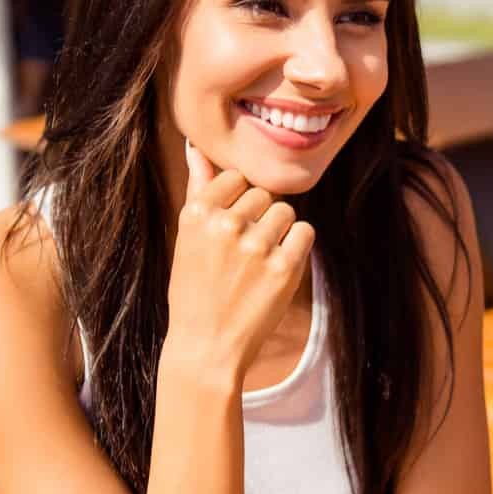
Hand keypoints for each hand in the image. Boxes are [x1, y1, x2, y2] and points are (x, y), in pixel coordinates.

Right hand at [165, 140, 313, 378]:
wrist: (206, 348)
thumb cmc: (195, 290)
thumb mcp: (188, 238)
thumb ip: (199, 189)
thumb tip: (196, 145)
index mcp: (196, 212)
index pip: (236, 178)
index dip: (238, 204)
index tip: (229, 232)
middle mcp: (225, 223)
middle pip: (264, 194)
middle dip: (260, 218)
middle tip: (243, 254)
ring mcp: (256, 245)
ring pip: (285, 211)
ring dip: (280, 232)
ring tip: (258, 262)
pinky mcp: (284, 266)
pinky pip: (304, 232)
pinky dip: (296, 248)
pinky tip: (277, 268)